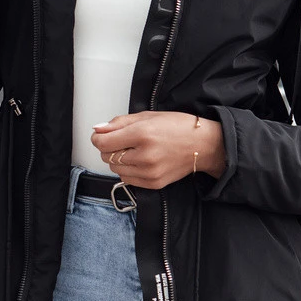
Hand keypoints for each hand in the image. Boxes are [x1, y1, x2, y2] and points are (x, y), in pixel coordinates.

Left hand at [90, 111, 225, 189]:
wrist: (203, 145)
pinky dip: (128, 170)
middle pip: (107, 156)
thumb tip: (98, 129)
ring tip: (134, 150)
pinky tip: (140, 160)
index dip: (97, 138)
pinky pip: (127, 179)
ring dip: (118, 160)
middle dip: (110, 148)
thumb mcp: (147, 116)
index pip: (103, 143)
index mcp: (142, 134)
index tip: (101, 135)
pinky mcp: (153, 183)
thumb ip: (119, 123)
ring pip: (115, 169)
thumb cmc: (177, 126)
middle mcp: (145, 155)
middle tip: (123, 140)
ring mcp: (149, 172)